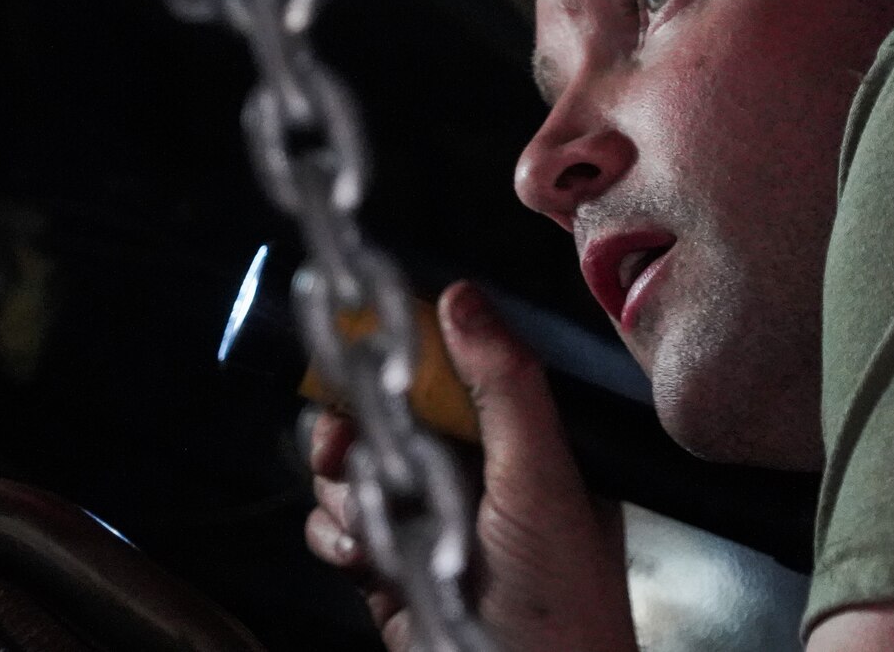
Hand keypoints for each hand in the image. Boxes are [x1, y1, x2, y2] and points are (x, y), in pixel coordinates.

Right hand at [304, 281, 638, 651]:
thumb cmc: (557, 597)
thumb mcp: (541, 479)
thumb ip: (505, 387)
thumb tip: (461, 296)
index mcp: (525, 442)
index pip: (457, 372)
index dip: (407, 357)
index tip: (368, 347)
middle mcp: (476, 475)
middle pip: (390, 414)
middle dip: (356, 424)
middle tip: (342, 440)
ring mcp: (428, 522)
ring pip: (354, 468)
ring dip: (345, 488)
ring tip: (369, 522)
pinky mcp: (389, 570)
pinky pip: (338, 527)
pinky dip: (336, 538)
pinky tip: (360, 561)